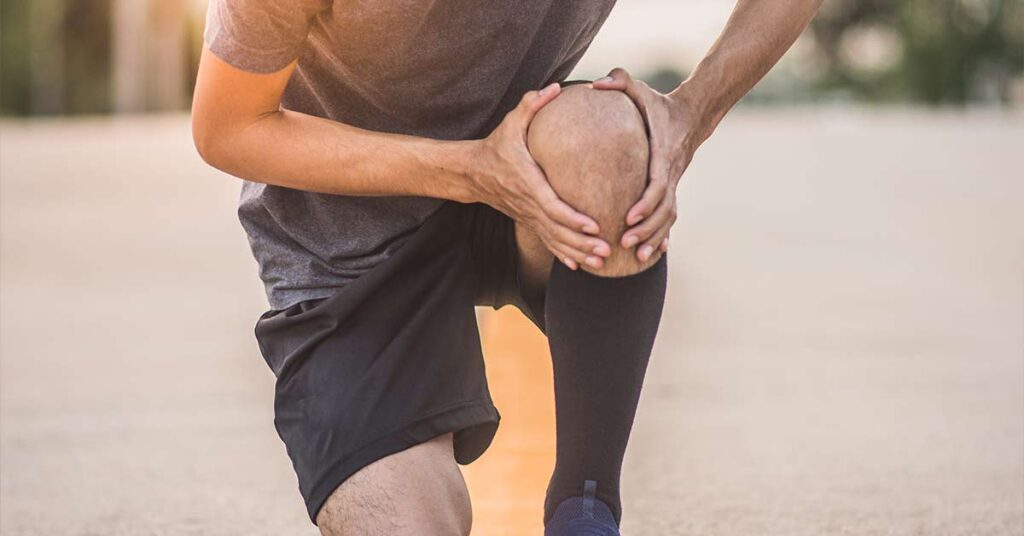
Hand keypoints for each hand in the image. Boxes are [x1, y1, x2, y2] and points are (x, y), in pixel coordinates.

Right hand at [471, 83, 610, 269]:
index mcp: (527, 181)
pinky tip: (579, 266)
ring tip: (601, 263)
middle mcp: (528, 203)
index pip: (551, 205)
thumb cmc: (497, 144)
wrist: (472, 172)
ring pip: (554, 240)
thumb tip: (554, 88)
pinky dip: (563, 255)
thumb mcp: (511, 121)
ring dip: (577, 253)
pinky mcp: (528, 220)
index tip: (593, 226)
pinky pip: (547, 241)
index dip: (572, 219)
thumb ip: (532, 104)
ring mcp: (527, 215)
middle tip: (607, 251)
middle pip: (557, 229)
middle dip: (582, 243)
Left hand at [593, 68, 703, 261]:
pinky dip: (663, 234)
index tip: (629, 216)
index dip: (645, 203)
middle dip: (646, 228)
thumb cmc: (658, 104)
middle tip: (625, 242)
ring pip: (669, 216)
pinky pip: (670, 216)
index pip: (658, 183)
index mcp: (663, 153)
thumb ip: (619, 81)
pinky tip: (655, 252)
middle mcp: (672, 172)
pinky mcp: (672, 188)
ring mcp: (674, 182)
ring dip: (654, 236)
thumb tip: (596, 84)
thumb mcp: (639, 88)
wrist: (692, 115)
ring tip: (636, 254)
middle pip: (664, 208)